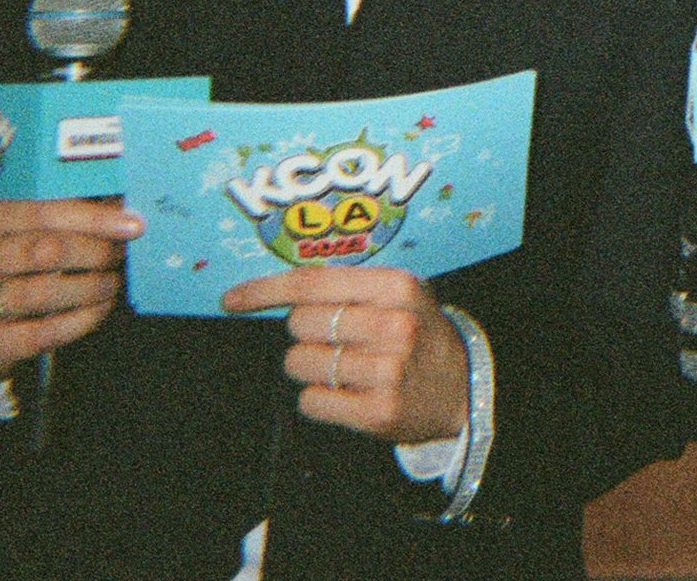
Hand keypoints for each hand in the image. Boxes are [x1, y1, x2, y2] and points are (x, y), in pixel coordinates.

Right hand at [0, 199, 141, 379]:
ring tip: (111, 282)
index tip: (133, 225)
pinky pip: (38, 333)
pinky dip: (78, 321)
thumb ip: (70, 216)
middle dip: (94, 252)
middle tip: (120, 255)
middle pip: (42, 250)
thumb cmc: (18, 265)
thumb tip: (123, 206)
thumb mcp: (32, 231)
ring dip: (89, 287)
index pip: (40, 211)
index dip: (92, 218)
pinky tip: (98, 309)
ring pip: (41, 292)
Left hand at [220, 266, 465, 442]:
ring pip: (300, 363)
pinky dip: (319, 398)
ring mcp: (387, 371)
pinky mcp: (378, 412)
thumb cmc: (418, 333)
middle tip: (337, 340)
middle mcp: (394, 325)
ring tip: (346, 367)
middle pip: (300, 324)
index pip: (312, 284)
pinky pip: (311, 401)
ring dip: (311, 367)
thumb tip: (274, 290)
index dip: (265, 291)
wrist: (464, 387)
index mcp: (396, 287)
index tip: (232, 300)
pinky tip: (348, 393)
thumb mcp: (399, 294)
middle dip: (306, 333)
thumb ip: (347, 286)